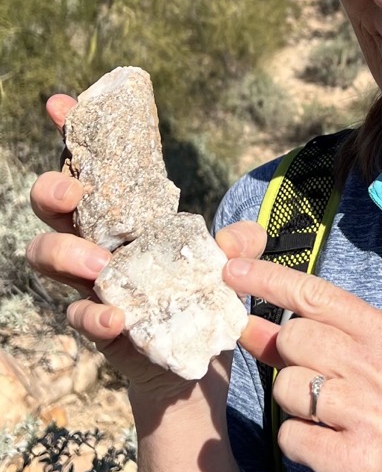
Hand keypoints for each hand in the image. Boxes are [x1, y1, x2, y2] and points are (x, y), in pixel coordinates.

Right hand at [26, 94, 262, 404]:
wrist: (196, 368)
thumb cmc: (202, 302)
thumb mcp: (226, 268)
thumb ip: (235, 247)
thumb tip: (245, 235)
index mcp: (127, 220)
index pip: (93, 170)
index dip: (72, 135)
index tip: (61, 103)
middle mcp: (99, 246)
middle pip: (52, 208)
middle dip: (50, 191)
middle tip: (71, 193)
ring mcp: (93, 285)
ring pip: (46, 256)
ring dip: (65, 253)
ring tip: (99, 266)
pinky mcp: (99, 328)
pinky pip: (79, 317)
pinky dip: (94, 315)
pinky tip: (116, 318)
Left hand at [223, 254, 381, 471]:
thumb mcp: (364, 367)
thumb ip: (306, 343)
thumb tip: (245, 323)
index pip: (317, 295)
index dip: (268, 280)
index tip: (230, 270)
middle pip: (294, 338)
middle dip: (288, 360)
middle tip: (319, 384)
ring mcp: (374, 413)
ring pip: (287, 386)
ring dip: (292, 404)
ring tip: (327, 418)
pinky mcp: (357, 458)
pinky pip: (290, 435)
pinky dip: (297, 442)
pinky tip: (326, 446)